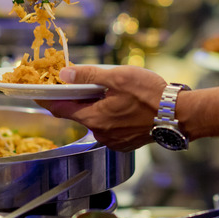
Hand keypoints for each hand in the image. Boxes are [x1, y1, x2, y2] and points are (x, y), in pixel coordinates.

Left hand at [36, 65, 166, 151]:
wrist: (179, 115)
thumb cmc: (150, 95)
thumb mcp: (117, 77)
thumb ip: (88, 76)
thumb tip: (65, 74)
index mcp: (94, 118)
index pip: (60, 109)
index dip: (48, 99)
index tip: (38, 93)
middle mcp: (101, 134)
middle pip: (79, 114)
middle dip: (78, 99)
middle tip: (81, 82)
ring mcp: (114, 141)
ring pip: (96, 120)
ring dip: (97, 107)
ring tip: (111, 92)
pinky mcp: (126, 143)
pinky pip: (111, 128)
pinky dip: (111, 116)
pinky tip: (123, 105)